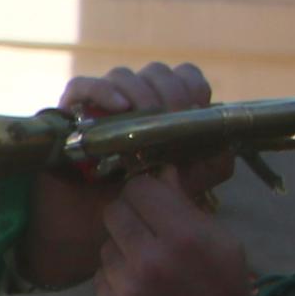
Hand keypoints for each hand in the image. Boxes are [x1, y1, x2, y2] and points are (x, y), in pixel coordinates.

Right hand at [18, 63, 218, 291]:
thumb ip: (210, 165)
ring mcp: (101, 103)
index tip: (194, 108)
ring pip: (124, 74)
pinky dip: (104, 91)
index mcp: (162, 109)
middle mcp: (133, 100)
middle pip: (157, 72)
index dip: (191, 86)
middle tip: (172, 116)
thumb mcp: (184, 183)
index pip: (184, 77)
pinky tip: (119, 107)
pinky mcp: (70, 111)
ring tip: (145, 115)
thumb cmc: (136, 200)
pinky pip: (83, 86)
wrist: (89, 223)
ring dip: (140, 91)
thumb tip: (224, 143)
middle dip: (170, 91)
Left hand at [95, 172, 256, 295]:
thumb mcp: (224, 243)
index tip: (152, 200)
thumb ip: (189, 206)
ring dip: (122, 249)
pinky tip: (139, 288)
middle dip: (130, 215)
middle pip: (114, 211)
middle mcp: (150, 258)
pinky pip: (101, 275)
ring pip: (106, 244)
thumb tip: (161, 172)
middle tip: (146, 229)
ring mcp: (127, 286)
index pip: (140, 188)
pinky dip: (116, 277)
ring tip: (147, 265)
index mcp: (184, 236)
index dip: (146, 191)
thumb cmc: (224, 294)